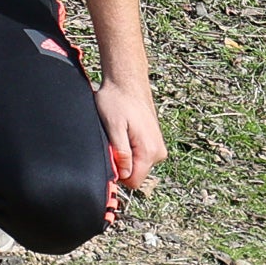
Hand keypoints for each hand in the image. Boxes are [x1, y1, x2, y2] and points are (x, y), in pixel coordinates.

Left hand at [98, 78, 164, 200]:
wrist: (127, 83)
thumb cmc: (116, 101)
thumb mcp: (112, 126)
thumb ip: (120, 151)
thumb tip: (124, 174)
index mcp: (149, 151)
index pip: (133, 181)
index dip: (117, 174)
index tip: (107, 157)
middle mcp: (158, 153)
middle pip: (135, 174)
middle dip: (120, 164)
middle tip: (110, 142)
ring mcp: (157, 147)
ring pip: (137, 165)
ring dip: (124, 155)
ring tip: (116, 134)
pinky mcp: (154, 142)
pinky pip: (139, 155)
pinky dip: (129, 149)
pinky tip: (122, 133)